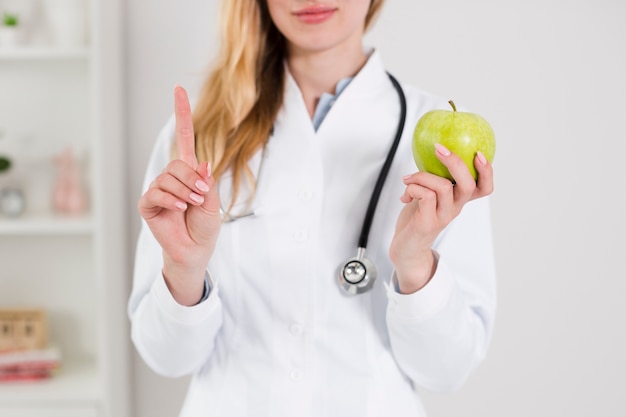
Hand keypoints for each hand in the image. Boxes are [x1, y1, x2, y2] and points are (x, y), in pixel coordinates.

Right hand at [137, 85, 221, 304]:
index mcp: (188, 172)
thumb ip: (206, 181)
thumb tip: (201, 162)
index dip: (181, 114)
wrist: (195, 250)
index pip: (183, 137)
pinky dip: (169, 200)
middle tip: (201, 196)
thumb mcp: (212, 202)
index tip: (179, 90)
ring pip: (167, 178)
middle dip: (192, 180)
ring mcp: (158, 190)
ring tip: (191, 206)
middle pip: (178, 163)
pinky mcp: (148, 204)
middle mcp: (171, 177)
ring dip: (184, 192)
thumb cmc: (204, 226)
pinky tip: (178, 209)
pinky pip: (155, 193)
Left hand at [389, 144, 493, 292]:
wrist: (406, 249)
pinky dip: (412, 188)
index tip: (478, 153)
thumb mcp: (428, 194)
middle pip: (469, 184)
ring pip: (443, 186)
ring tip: (408, 179)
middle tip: (439, 149)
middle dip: (455, 162)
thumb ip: (433, 178)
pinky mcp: (428, 223)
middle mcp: (455, 208)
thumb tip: (431, 152)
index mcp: (458, 200)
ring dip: (422, 176)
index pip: (484, 188)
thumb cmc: (416, 218)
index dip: (487, 171)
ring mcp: (443, 216)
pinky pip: (425, 195)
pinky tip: (405, 195)